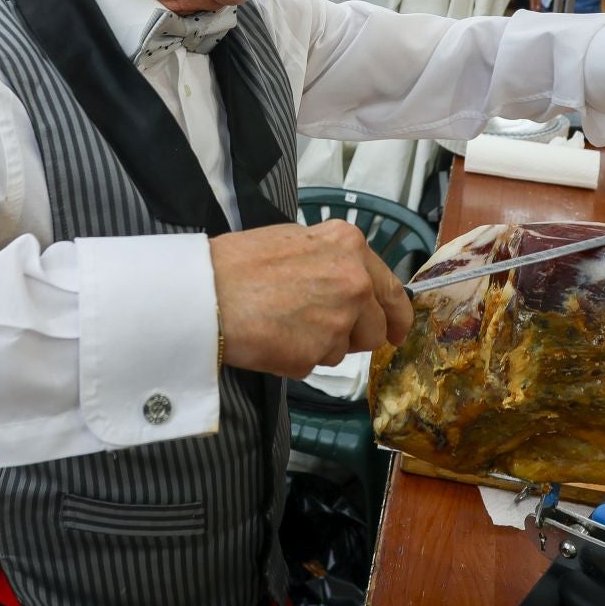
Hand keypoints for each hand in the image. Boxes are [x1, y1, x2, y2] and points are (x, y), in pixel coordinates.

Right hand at [212, 220, 413, 378]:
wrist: (205, 292)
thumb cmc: (238, 264)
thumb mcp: (294, 241)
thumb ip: (330, 261)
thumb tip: (348, 284)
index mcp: (349, 246)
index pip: (391, 288)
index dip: (397, 315)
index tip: (398, 330)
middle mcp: (354, 280)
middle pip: (376, 327)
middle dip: (354, 335)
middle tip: (320, 330)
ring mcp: (340, 318)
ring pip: (345, 349)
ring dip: (322, 345)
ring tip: (283, 324)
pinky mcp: (319, 352)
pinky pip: (316, 364)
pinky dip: (297, 358)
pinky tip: (273, 338)